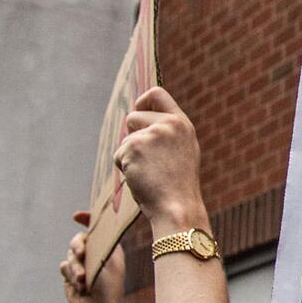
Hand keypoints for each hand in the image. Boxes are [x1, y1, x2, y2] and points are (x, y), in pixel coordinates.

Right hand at [58, 211, 124, 302]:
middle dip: (77, 246)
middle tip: (81, 254)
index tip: (76, 216)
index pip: (95, 228)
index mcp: (107, 247)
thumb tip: (92, 226)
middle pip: (78, 239)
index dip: (86, 219)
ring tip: (83, 280)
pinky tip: (80, 286)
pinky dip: (71, 275)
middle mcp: (93, 254)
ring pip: (70, 254)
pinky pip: (64, 266)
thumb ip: (104, 240)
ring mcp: (81, 264)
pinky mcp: (69, 275)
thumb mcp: (111, 260)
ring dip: (76, 267)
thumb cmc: (110, 286)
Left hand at [113, 87, 206, 232]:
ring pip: (125, 139)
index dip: (143, 101)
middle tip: (148, 160)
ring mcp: (152, 134)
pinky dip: (125, 168)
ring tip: (150, 173)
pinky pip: (119, 154)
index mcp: (182, 124)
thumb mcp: (182, 151)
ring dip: (130, 156)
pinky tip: (142, 178)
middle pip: (133, 117)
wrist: (178, 208)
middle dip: (133, 136)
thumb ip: (168, 133)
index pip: (157, 94)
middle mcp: (168, 124)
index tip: (138, 111)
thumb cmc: (178, 186)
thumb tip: (140, 118)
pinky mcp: (134, 147)